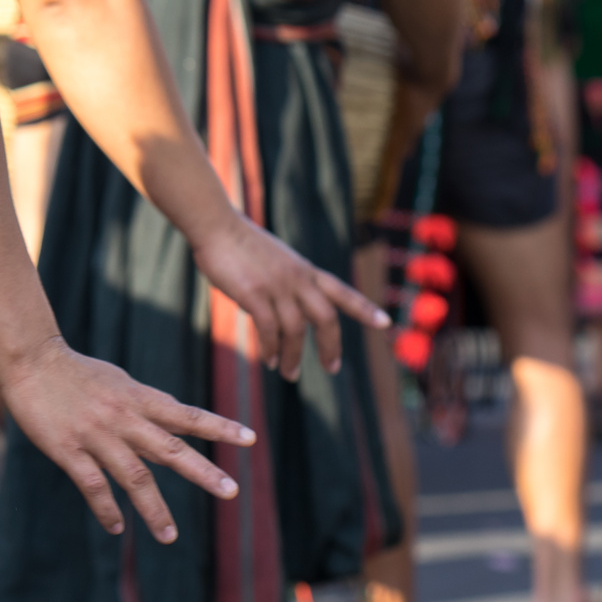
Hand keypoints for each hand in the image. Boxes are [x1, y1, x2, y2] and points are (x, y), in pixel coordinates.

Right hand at [0, 335, 254, 542]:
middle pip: (170, 448)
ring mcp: (97, 435)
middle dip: (203, 471)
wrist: (30, 359)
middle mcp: (124, 417)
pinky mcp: (68, 449)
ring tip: (169, 537)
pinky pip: (92, 485)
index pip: (187, 415)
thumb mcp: (119, 381)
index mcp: (139, 398)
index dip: (220, 427)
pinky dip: (106, 508)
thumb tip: (176, 419)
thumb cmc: (75, 371)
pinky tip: (117, 528)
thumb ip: (147, 404)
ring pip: (134, 476)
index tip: (251, 439)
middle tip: (231, 492)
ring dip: (154, 508)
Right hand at [188, 216, 387, 378]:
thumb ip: (286, 284)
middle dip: (331, 346)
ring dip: (294, 356)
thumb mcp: (275, 262)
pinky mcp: (254, 294)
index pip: (342, 292)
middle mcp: (297, 278)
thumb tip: (283, 313)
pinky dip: (271, 349)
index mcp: (305, 270)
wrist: (217, 227)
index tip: (384, 323)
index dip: (364, 308)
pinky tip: (270, 360)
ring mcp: (277, 286)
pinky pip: (269, 330)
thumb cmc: (240, 244)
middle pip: (326, 318)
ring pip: (296, 330)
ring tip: (289, 374)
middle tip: (332, 369)